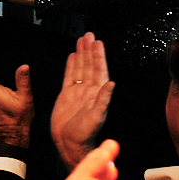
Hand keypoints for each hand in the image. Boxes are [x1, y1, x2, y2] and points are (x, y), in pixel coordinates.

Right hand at [50, 33, 113, 168]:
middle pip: (89, 65)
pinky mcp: (67, 95)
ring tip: (81, 41)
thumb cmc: (84, 134)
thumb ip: (103, 100)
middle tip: (89, 35)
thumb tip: (111, 84)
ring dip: (81, 54)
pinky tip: (72, 57)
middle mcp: (89, 90)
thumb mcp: (96, 117)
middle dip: (89, 50)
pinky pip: (69, 77)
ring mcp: (78, 92)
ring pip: (80, 68)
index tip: (97, 42)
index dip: (98, 55)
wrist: (69, 143)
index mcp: (97, 93)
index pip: (98, 69)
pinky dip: (71, 66)